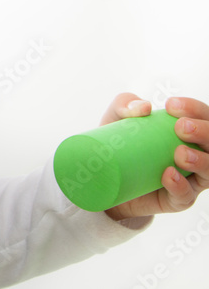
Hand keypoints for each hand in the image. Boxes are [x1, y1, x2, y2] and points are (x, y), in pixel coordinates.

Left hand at [101, 94, 208, 221]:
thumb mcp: (117, 117)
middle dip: (204, 132)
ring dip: (200, 160)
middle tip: (181, 127)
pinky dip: (180, 185)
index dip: (195, 109)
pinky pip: (186, 195)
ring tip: (180, 153)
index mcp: (189, 131)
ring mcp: (190, 178)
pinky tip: (169, 175)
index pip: (204, 117)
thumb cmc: (120, 142)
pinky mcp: (177, 199)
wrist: (103, 178)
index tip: (171, 105)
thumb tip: (143, 107)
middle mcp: (197, 153)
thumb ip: (126, 105)